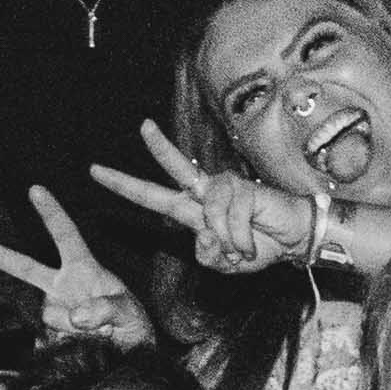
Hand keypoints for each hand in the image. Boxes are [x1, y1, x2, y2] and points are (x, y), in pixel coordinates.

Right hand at [0, 186, 151, 346]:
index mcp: (83, 268)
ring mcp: (53, 309)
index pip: (66, 235)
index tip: (35, 189)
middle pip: (26, 268)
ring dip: (75, 327)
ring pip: (49, 315)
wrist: (128, 356)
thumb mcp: (128, 312)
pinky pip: (50, 336)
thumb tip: (77, 317)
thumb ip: (106, 310)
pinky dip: (70, 342)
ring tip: (102, 333)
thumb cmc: (132, 324)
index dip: (51, 212)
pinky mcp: (49, 333)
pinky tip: (87, 343)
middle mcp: (62, 285)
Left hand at [89, 118, 313, 276]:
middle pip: (175, 167)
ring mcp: (223, 188)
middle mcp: (204, 194)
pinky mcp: (243, 188)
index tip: (97, 172)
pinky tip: (252, 240)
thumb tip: (203, 235)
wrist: (293, 240)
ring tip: (242, 248)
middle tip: (142, 125)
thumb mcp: (223, 263)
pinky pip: (230, 221)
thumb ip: (207, 254)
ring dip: (227, 243)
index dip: (125, 186)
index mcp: (193, 211)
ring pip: (209, 219)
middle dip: (159, 147)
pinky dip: (240, 239)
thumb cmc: (258, 247)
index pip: (153, 196)